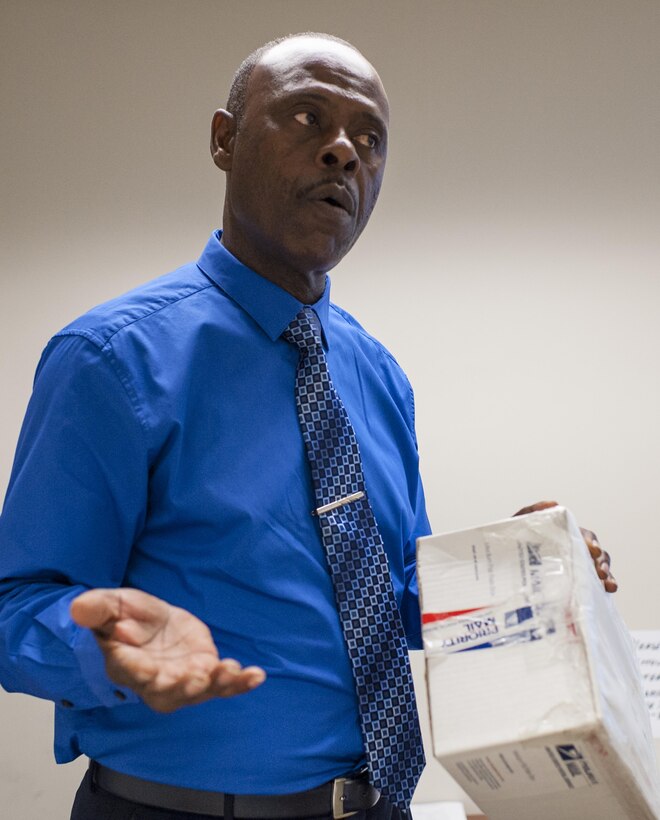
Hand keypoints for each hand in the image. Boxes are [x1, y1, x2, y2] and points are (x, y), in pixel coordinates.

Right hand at [70, 588, 265, 711]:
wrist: (147, 623)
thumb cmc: (124, 616)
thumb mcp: (111, 605)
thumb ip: (97, 609)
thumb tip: (77, 609)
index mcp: (127, 664)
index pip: (132, 671)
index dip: (140, 669)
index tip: (149, 665)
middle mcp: (155, 679)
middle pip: (168, 692)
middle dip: (183, 686)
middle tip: (196, 676)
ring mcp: (183, 678)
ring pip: (199, 691)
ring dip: (216, 684)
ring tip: (230, 670)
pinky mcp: (205, 670)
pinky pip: (224, 683)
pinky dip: (240, 682)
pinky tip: (257, 676)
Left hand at [513, 500, 617, 592]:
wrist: (500, 564)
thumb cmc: (512, 542)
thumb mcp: (518, 524)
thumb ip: (531, 511)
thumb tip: (553, 503)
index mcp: (567, 536)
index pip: (585, 537)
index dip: (591, 543)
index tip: (592, 550)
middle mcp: (575, 551)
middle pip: (598, 554)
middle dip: (602, 562)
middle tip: (600, 571)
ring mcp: (577, 568)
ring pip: (600, 569)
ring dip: (608, 575)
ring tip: (609, 585)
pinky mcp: (576, 584)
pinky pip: (594, 585)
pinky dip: (604, 586)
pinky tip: (607, 591)